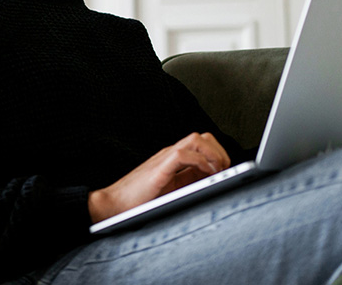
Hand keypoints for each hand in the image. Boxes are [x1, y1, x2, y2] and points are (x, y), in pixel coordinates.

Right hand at [88, 132, 230, 222]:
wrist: (113, 204)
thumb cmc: (139, 201)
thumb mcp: (171, 191)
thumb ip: (188, 184)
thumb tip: (213, 187)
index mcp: (175, 158)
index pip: (204, 144)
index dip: (220, 155)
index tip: (228, 173)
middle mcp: (171, 153)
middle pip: (204, 136)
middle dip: (220, 151)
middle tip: (225, 171)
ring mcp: (165, 157)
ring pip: (197, 139)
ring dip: (214, 154)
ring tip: (218, 172)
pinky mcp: (160, 166)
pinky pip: (184, 153)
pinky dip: (200, 162)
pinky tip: (205, 175)